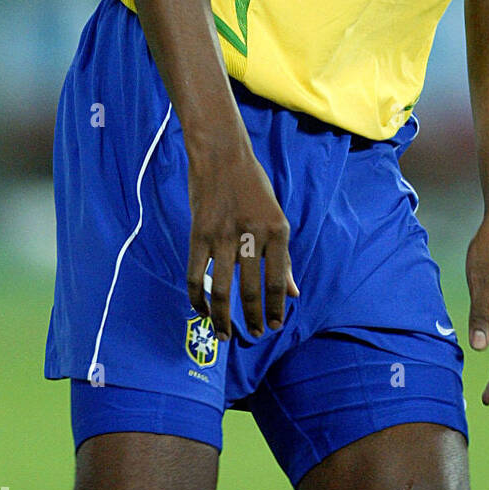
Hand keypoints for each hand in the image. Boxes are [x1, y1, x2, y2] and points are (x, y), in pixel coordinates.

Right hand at [186, 118, 298, 340]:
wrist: (222, 154)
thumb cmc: (253, 186)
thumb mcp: (276, 217)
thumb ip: (282, 258)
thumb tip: (293, 294)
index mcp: (278, 230)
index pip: (278, 281)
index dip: (276, 308)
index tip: (274, 326)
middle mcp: (253, 234)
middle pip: (252, 289)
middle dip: (252, 318)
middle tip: (253, 334)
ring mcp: (224, 235)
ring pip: (221, 289)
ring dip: (223, 318)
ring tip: (226, 335)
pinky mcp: (199, 233)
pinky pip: (195, 275)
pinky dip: (197, 299)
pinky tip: (202, 311)